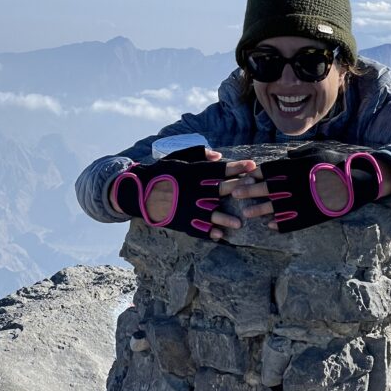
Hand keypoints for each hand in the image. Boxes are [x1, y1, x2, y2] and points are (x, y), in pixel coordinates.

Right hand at [111, 148, 256, 241]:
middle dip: (238, 187)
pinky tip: (219, 235)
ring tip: (239, 224)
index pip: (218, 169)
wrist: (137, 191)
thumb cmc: (162, 172)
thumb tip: (219, 155)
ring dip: (225, 218)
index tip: (252, 166)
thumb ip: (199, 155)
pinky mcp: (180, 220)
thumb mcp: (178, 158)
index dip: (236, 167)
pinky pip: (196, 228)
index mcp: (192, 172)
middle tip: (253, 188)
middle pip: (219, 189)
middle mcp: (191, 189)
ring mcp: (186, 207)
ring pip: (210, 213)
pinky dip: (207, 232)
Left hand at [231, 155, 390, 229]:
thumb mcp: (316, 153)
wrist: (357, 183)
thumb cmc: (336, 165)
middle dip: (248, 191)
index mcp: (297, 167)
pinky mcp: (310, 216)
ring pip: (274, 208)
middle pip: (267, 188)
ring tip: (246, 213)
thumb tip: (285, 156)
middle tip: (235, 194)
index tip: (245, 176)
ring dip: (258, 210)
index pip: (269, 170)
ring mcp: (302, 201)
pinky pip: (290, 222)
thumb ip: (297, 156)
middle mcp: (296, 184)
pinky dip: (277, 224)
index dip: (254, 174)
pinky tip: (268, 225)